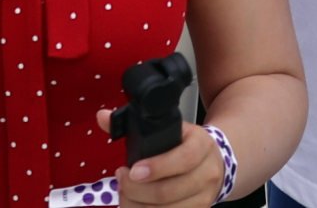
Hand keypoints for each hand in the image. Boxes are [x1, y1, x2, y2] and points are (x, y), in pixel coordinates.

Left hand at [117, 119, 231, 207]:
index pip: (184, 158)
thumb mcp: (169, 128)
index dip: (156, 167)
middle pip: (168, 191)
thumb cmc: (185, 144)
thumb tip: (102, 117)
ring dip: (138, 205)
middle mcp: (207, 173)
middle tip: (121, 180)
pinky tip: (137, 205)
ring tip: (125, 194)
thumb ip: (134, 124)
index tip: (132, 170)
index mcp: (202, 144)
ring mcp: (205, 197)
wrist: (214, 162)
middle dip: (136, 190)